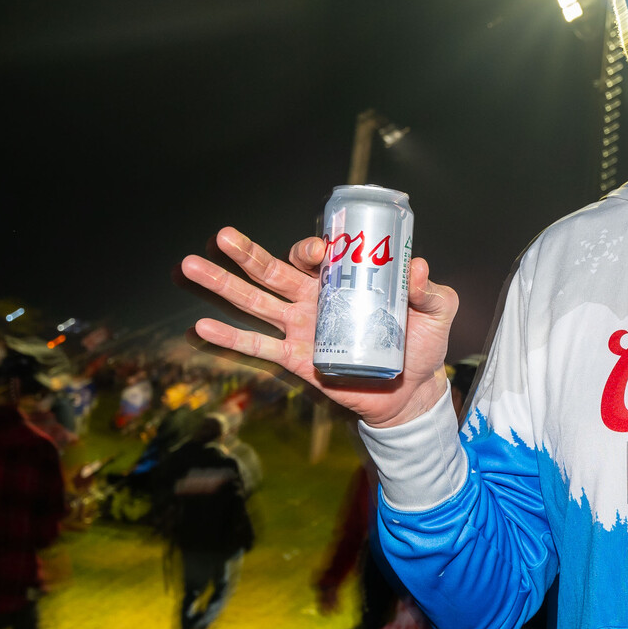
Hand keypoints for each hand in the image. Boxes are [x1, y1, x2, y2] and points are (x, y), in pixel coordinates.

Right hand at [181, 227, 457, 428]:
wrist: (411, 392)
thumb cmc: (421, 346)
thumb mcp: (436, 313)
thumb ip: (431, 291)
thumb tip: (420, 268)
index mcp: (343, 280)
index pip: (317, 256)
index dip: (312, 249)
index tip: (320, 251)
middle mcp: (314, 298)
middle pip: (273, 271)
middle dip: (246, 253)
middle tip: (222, 236)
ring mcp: (301, 328)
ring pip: (255, 302)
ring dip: (223, 286)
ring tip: (190, 266)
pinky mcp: (297, 359)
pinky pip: (258, 346)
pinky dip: (229, 338)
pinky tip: (201, 326)